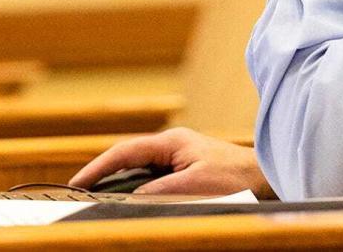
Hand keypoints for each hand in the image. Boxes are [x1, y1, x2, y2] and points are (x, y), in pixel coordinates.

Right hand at [68, 127, 274, 197]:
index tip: (77, 183)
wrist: (265, 177)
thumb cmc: (235, 178)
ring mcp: (178, 157)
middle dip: (103, 175)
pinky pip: (152, 178)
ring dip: (120, 184)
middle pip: (128, 160)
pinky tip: (129, 201)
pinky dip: (137, 189)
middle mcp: (172, 145)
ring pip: (139, 170)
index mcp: (171, 142)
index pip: (125, 152)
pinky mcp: (185, 169)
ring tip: (96, 199)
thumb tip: (131, 198)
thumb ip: (160, 190)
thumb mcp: (195, 187)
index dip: (98, 168)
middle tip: (78, 193)